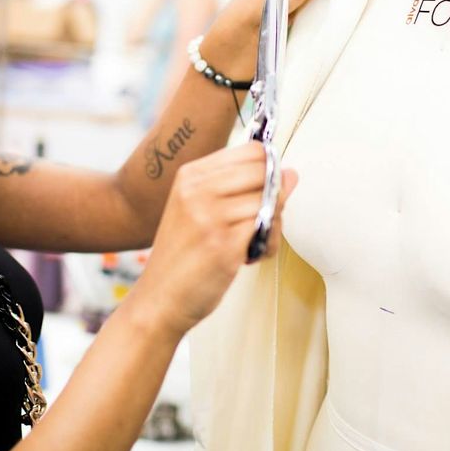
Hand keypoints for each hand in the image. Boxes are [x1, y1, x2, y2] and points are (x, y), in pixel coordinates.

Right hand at [128, 142, 297, 338]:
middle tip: (262, 219)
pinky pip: (268, 230)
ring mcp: (210, 216)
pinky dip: (268, 244)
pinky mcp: (224, 245)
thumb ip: (242, 188)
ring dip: (273, 225)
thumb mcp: (199, 211)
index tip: (263, 193)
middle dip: (275, 195)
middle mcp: (198, 190)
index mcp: (191, 175)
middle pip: (264, 172)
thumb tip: (290, 174)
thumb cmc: (182, 257)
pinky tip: (251, 257)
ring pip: (270, 201)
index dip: (268, 171)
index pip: (252, 151)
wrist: (158, 299)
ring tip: (254, 243)